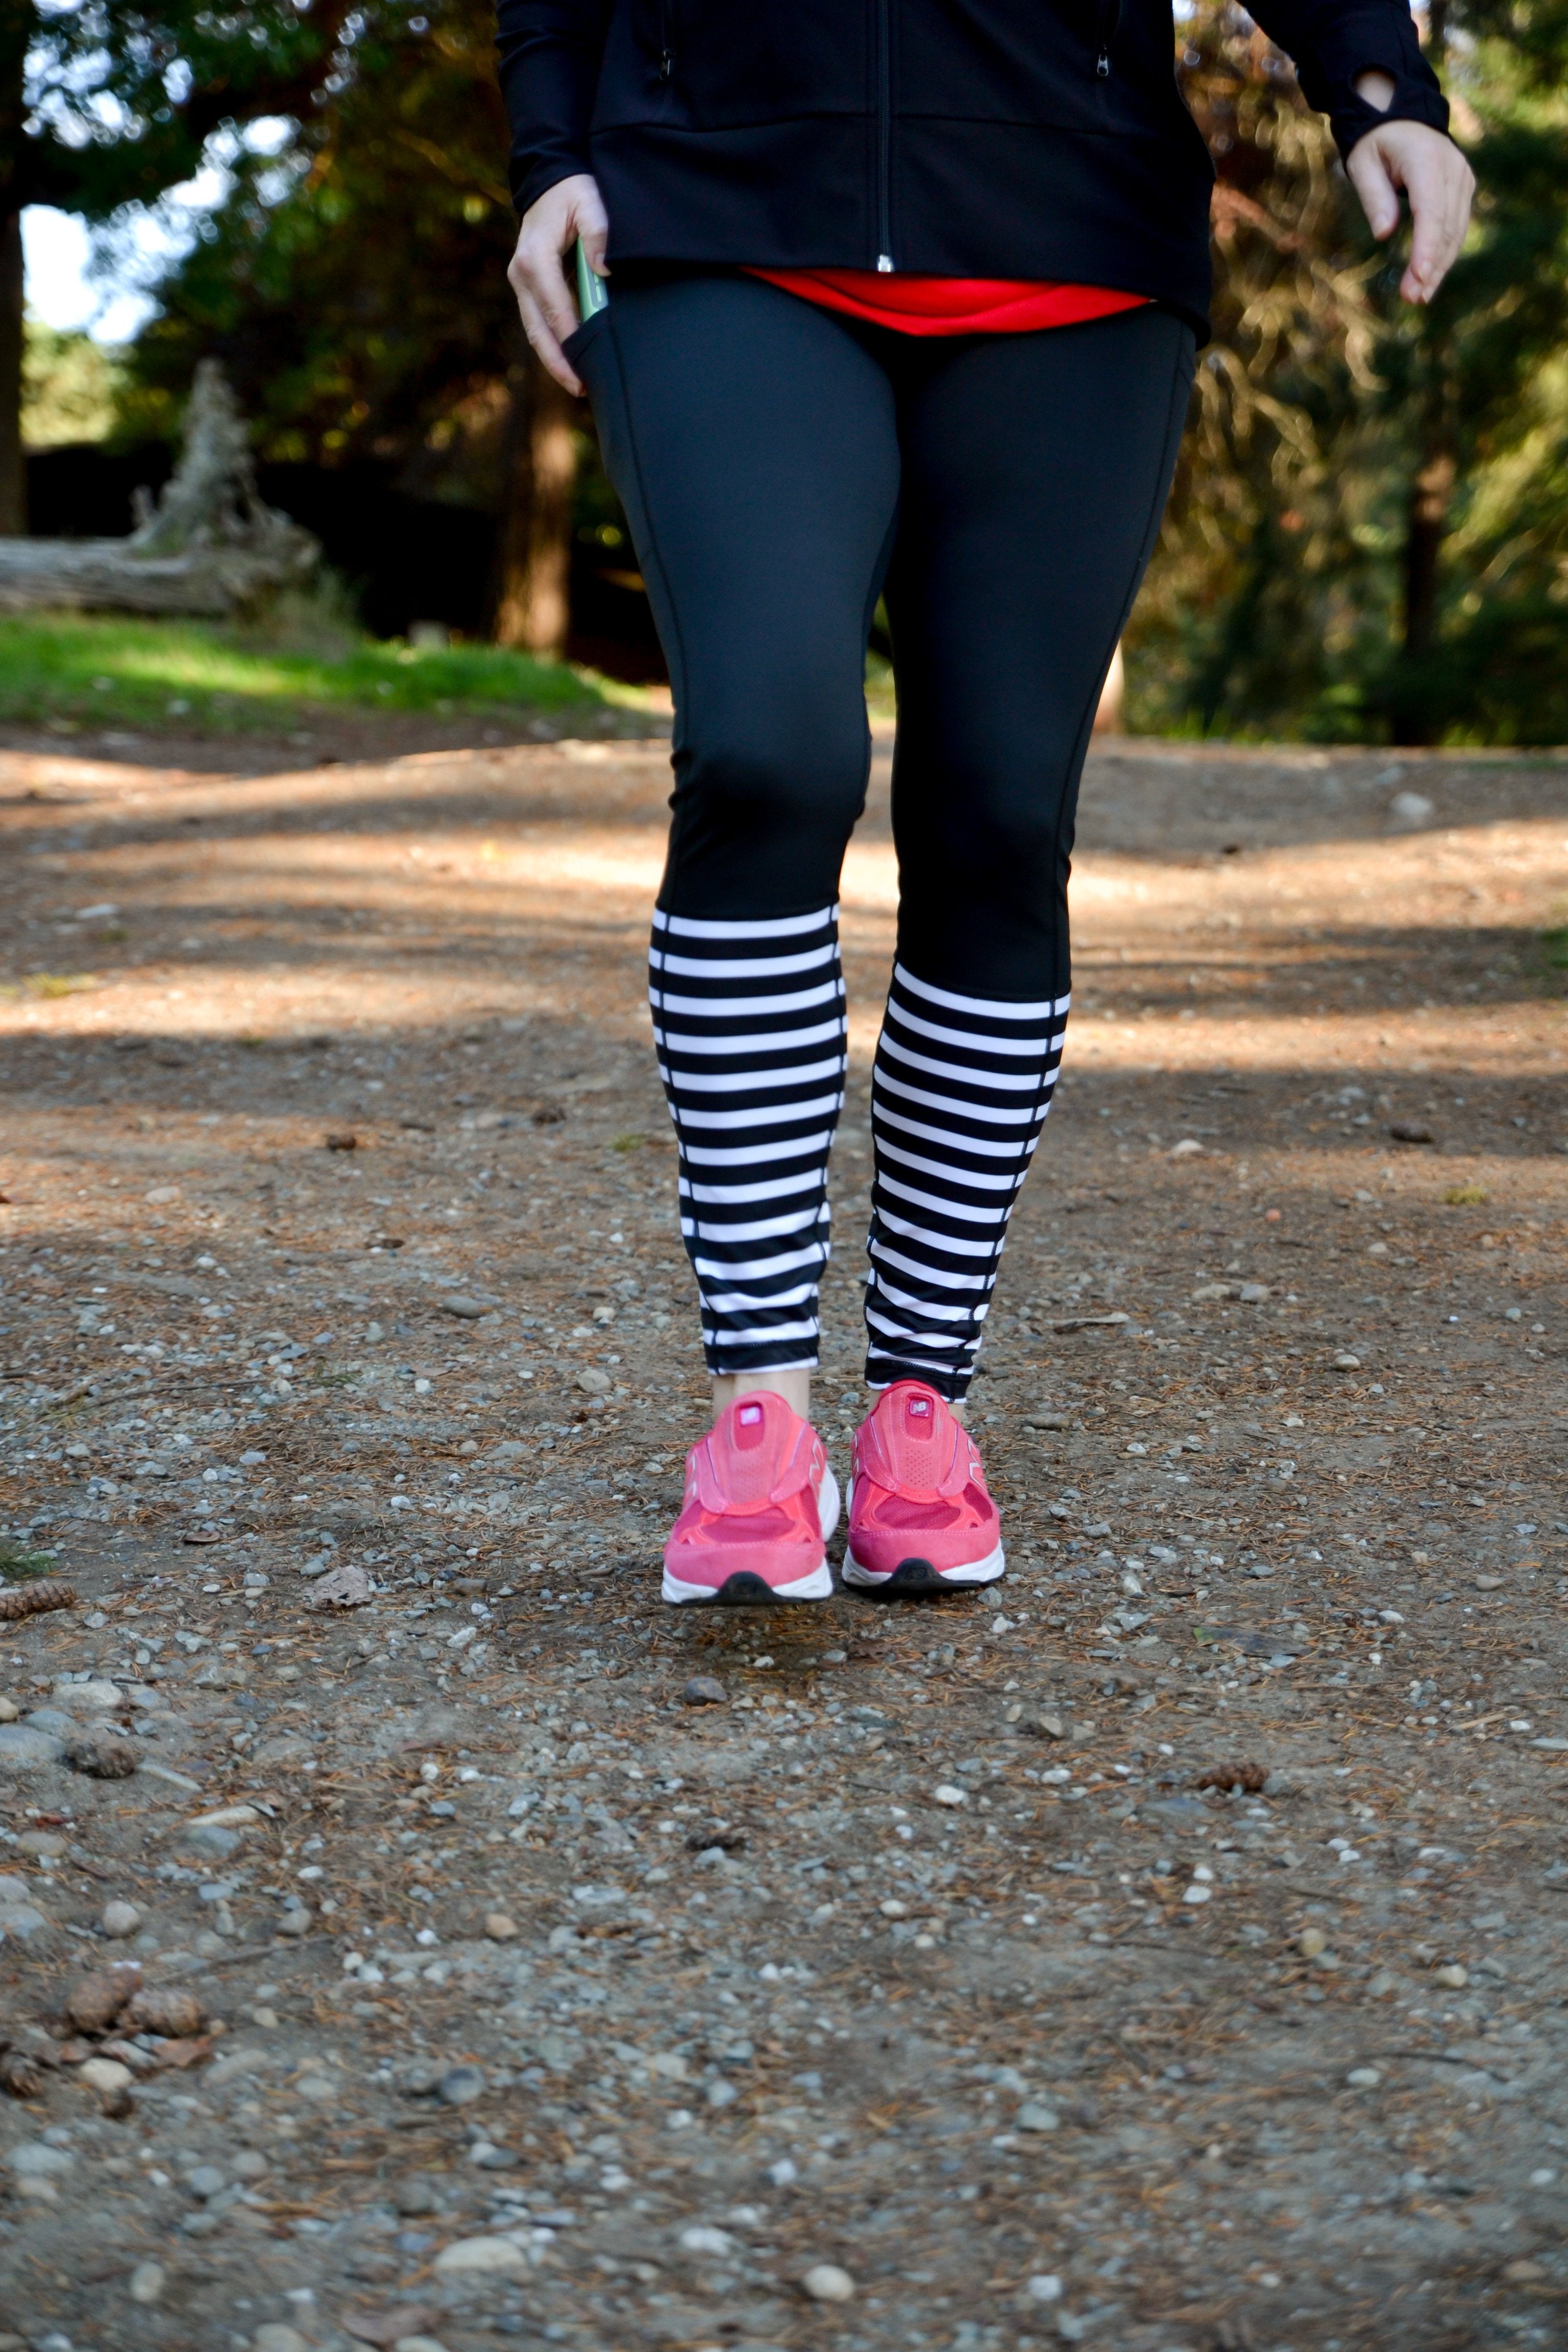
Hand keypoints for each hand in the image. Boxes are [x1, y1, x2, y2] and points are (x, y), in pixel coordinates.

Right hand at [507, 172, 608, 393]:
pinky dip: (553, 345)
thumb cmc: (572, 192)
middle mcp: (521, 274)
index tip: (587, 364)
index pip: (555, 307)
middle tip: (581, 389)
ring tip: (578, 385)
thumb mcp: (589, 201)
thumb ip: (599, 232)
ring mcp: (521, 282)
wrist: (548, 181)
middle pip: (538, 329)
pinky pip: (538, 323)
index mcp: (535, 258)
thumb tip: (604, 269)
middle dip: (558, 362)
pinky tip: (570, 363)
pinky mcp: (527, 287)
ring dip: (554, 359)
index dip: (571, 339)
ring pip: (535, 331)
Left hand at [1346, 71, 1473, 304]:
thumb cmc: (1377, 142)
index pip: (1430, 211)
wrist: (1403, 117)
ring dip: (1439, 266)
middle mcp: (1452, 169)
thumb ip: (1374, 197)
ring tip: (1419, 297)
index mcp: (1426, 160)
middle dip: (1431, 265)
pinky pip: (1456, 226)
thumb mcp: (1363, 163)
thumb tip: (1384, 234)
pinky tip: (1429, 278)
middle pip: (1446, 226)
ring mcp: (1461, 179)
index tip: (1419, 277)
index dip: (1426, 247)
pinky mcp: (1462, 189)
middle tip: (1412, 298)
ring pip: (1455, 230)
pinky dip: (1443, 253)